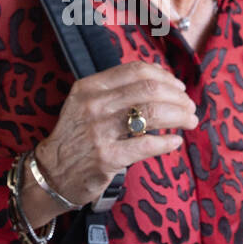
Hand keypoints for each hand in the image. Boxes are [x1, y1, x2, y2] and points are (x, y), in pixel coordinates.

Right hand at [29, 61, 195, 217]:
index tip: (178, 86)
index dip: (164, 76)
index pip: (136, 70)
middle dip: (177, 97)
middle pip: (149, 90)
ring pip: (152, 113)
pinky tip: (175, 142)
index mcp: (90, 87)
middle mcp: (93, 105)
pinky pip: (147, 144)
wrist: (53, 173)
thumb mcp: (86, 103)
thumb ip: (116, 90)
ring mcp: (99, 131)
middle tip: (189, 106)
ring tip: (190, 121)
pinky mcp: (107, 157)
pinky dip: (167, 142)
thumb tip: (161, 79)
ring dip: (179, 116)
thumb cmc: (78, 136)